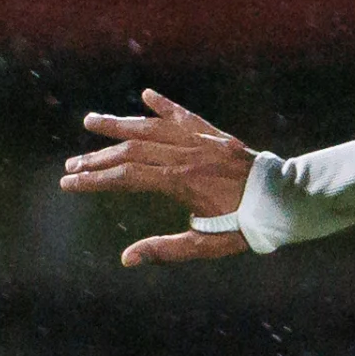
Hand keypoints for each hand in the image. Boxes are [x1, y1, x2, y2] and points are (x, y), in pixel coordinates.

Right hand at [62, 90, 256, 266]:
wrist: (286, 201)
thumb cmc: (246, 227)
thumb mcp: (204, 245)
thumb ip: (164, 249)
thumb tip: (126, 260)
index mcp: (179, 181)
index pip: (126, 176)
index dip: (94, 180)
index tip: (69, 183)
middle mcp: (186, 154)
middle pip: (131, 150)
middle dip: (97, 158)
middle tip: (70, 165)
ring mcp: (200, 140)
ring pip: (152, 128)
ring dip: (119, 125)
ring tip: (90, 122)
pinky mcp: (215, 135)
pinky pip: (186, 115)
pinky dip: (166, 105)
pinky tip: (147, 95)